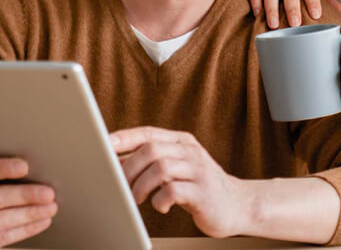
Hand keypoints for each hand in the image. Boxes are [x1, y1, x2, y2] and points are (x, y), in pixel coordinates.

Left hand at [111, 127, 247, 237]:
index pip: (149, 133)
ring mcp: (198, 170)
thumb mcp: (178, 167)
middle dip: (129, 168)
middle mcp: (190, 151)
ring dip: (141, 185)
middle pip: (151, 150)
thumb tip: (116, 160)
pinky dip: (160, 200)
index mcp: (182, 142)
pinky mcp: (203, 192)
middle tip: (120, 185)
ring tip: (137, 199)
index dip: (125, 137)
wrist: (237, 204)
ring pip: (161, 168)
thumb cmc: (199, 186)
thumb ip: (153, 161)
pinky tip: (160, 206)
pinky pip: (174, 191)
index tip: (104, 144)